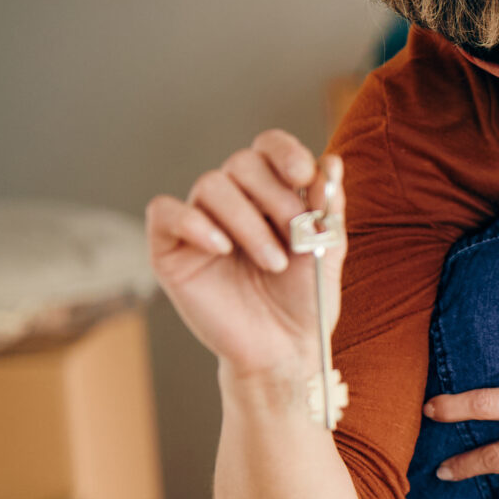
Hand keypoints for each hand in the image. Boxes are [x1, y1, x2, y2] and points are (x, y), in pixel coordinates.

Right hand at [146, 132, 341, 380]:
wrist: (285, 350)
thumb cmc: (305, 302)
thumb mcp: (327, 249)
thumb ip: (327, 206)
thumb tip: (332, 161)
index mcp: (271, 195)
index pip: (267, 148)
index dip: (283, 151)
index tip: (303, 175)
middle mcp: (234, 203)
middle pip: (241, 163)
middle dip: (274, 195)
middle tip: (295, 234)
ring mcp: (200, 223)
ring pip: (211, 186)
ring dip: (247, 221)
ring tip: (273, 262)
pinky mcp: (170, 249)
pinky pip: (165, 212)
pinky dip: (193, 223)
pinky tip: (222, 248)